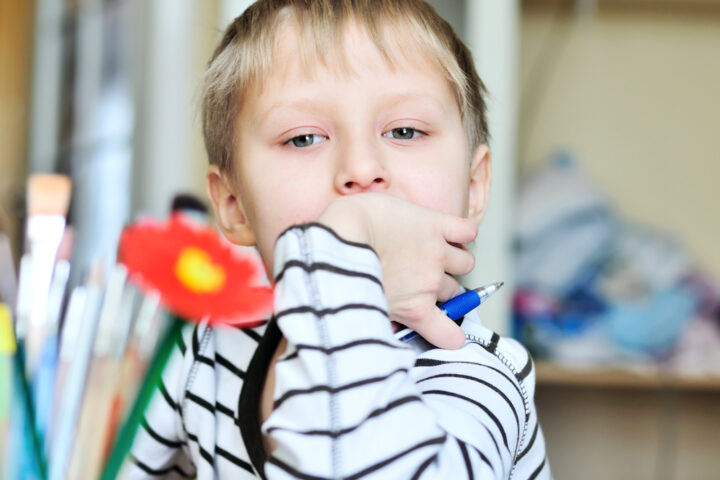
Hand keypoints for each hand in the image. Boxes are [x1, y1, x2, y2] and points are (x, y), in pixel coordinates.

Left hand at [318, 193, 476, 348]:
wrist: (342, 234)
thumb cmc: (343, 270)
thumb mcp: (363, 306)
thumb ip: (383, 318)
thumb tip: (387, 325)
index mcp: (415, 309)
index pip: (450, 336)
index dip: (451, 333)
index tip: (445, 327)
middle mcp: (431, 283)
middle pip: (454, 292)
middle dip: (442, 287)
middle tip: (421, 278)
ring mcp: (436, 252)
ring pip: (465, 263)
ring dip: (454, 261)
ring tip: (434, 253)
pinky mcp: (435, 225)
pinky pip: (468, 231)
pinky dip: (464, 233)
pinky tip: (450, 234)